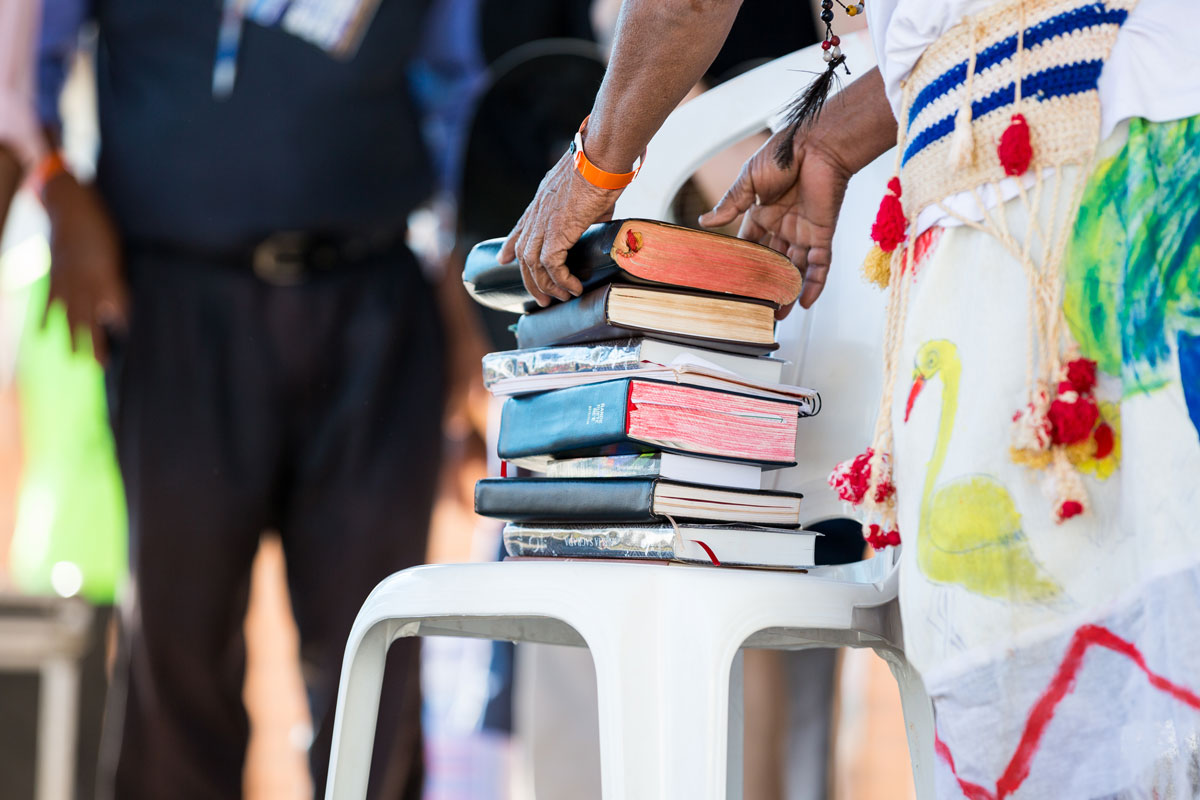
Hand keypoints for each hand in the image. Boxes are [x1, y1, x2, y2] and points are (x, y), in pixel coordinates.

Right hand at [43, 173, 128, 364]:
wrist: (70, 204)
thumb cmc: (103, 223)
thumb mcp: (121, 247)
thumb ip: (124, 273)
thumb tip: (146, 293)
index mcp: (106, 274)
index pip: (119, 307)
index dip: (126, 325)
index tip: (133, 343)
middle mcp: (85, 281)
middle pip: (91, 318)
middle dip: (96, 342)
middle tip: (101, 366)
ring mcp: (67, 279)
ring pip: (70, 314)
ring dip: (72, 337)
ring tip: (75, 359)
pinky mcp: (54, 275)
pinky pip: (48, 300)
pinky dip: (43, 317)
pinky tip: (42, 334)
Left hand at [497, 151, 619, 306]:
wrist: (602, 156)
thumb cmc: (603, 166)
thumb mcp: (589, 191)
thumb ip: (589, 210)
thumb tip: (601, 221)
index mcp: (543, 199)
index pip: (520, 227)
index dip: (509, 245)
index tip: (503, 260)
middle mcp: (538, 211)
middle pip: (522, 253)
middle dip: (529, 279)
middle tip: (541, 298)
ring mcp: (544, 221)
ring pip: (532, 263)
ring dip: (545, 285)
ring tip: (559, 298)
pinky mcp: (557, 230)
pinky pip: (551, 264)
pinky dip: (561, 280)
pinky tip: (572, 287)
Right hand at [700, 127, 851, 312]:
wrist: (815, 143)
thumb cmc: (783, 153)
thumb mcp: (748, 180)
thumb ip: (730, 204)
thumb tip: (704, 222)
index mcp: (762, 214)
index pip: (750, 246)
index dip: (742, 265)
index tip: (732, 285)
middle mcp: (783, 226)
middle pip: (772, 264)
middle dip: (765, 286)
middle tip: (755, 309)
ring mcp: (804, 232)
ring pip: (795, 270)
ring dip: (787, 292)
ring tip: (777, 316)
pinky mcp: (823, 233)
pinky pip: (820, 264)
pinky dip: (814, 284)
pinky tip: (804, 303)